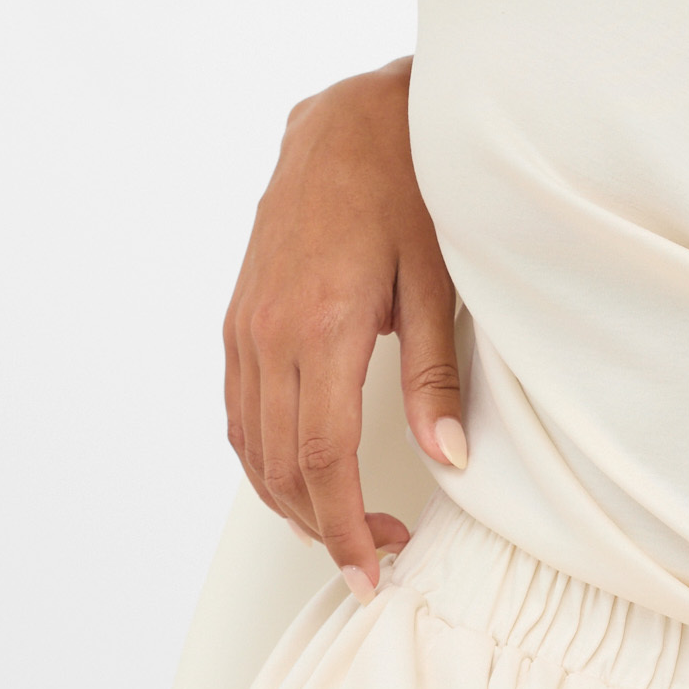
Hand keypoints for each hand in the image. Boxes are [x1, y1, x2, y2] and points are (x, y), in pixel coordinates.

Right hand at [223, 58, 463, 594]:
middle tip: (375, 560)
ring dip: (290, 500)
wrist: (350, 118)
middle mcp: (269, 332)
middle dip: (323, 527)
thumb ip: (437, 375)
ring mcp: (245, 324)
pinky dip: (265, 456)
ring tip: (343, 528)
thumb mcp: (437, 280)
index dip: (345, 527)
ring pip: (251, 444)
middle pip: (282, 465)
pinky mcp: (239, 315)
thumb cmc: (408, 187)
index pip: (322, 459)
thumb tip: (449, 459)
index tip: (374, 570)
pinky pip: (240, 408)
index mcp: (322, 326)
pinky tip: (302, 474)